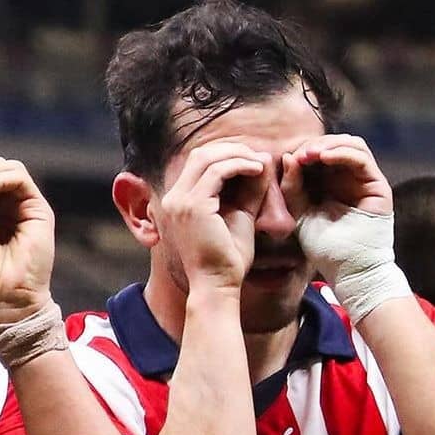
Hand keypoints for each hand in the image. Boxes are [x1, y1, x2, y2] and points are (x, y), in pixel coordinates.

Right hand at [156, 142, 269, 289]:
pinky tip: (257, 171)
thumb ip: (248, 189)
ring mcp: (180, 201)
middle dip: (232, 149)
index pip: (199, 162)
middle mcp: (173, 197)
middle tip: (258, 157)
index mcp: (179, 201)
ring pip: (208, 157)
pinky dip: (239, 165)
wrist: (218, 285)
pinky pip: (217, 171)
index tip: (253, 161)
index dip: (226, 155)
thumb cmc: (227, 257)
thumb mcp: (240, 215)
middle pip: (200, 154)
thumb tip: (262, 159)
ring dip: (237, 155)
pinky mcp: (193, 206)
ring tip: (260, 164)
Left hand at [282, 134, 407, 318]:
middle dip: (315, 145)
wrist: (348, 271)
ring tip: (309, 155)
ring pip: (351, 145)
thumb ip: (293, 188)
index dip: (304, 151)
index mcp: (331, 183)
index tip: (287, 158)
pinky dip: (342, 153)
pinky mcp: (378, 185)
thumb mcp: (300, 214)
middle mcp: (349, 178)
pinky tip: (324, 158)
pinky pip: (362, 159)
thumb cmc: (325, 248)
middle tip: (299, 154)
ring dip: (328, 145)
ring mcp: (365, 180)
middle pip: (336, 145)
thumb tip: (287, 156)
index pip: (320, 154)